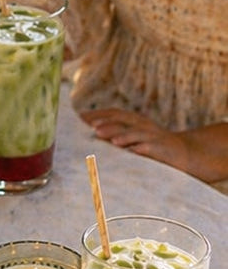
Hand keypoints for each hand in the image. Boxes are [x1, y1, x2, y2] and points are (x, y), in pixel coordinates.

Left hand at [82, 108, 227, 183]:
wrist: (188, 155)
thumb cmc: (155, 148)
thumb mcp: (136, 139)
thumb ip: (118, 136)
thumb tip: (92, 135)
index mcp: (137, 122)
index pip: (116, 113)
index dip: (99, 113)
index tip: (80, 117)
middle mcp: (144, 126)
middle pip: (123, 120)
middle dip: (105, 121)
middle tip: (88, 124)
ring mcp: (154, 137)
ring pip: (135, 132)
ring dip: (119, 133)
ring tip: (102, 135)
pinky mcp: (163, 149)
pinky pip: (151, 147)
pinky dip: (141, 147)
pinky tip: (132, 150)